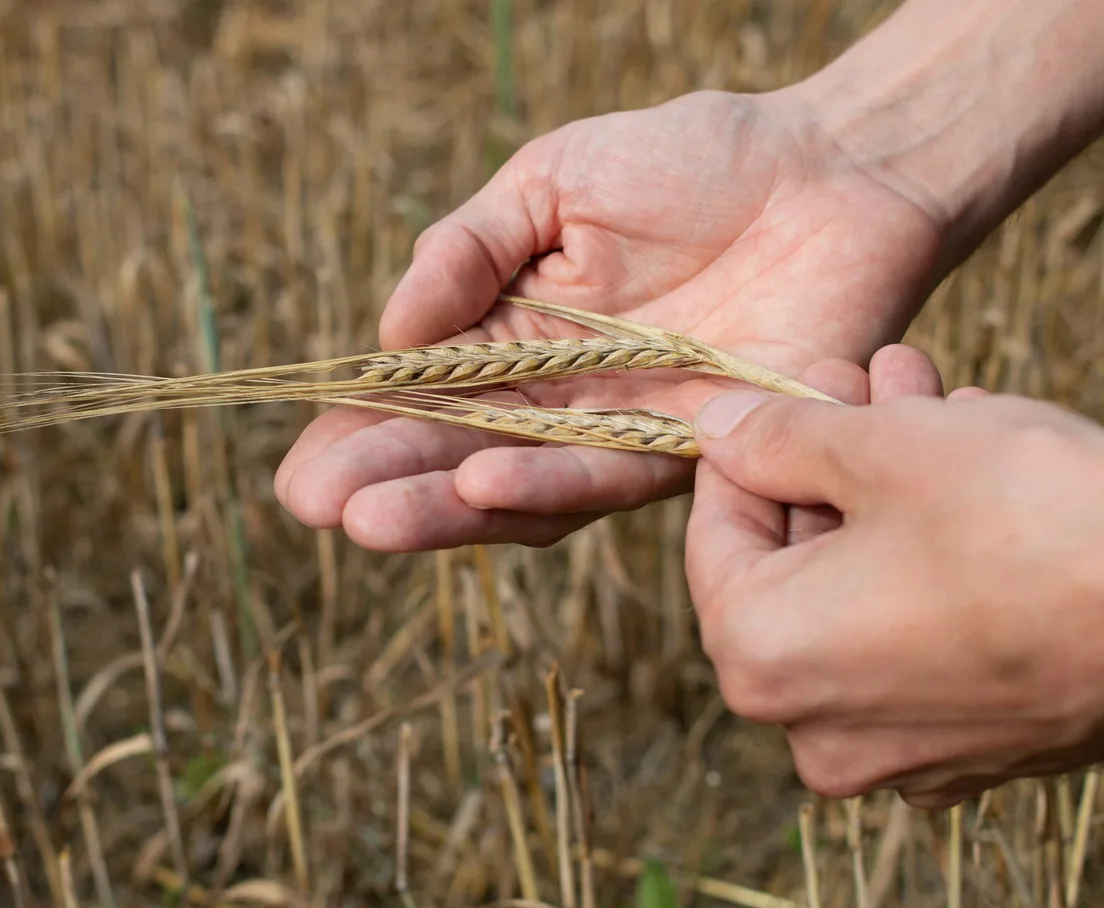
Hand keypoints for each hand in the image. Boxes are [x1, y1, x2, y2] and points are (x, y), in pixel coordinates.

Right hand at [275, 90, 946, 551]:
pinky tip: (482, 487)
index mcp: (515, 342)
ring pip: (525, 488)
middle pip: (461, 461)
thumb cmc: (689, 161)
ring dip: (448, 509)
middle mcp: (561, 403)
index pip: (424, 405)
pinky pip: (617, 473)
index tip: (302, 473)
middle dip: (388, 488)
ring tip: (373, 520)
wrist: (829, 167)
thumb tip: (391, 336)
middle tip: (318, 508)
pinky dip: (550, 483)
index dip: (363, 439)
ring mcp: (627, 432)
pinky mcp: (699, 448)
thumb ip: (467, 251)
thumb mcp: (549, 181)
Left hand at [685, 373, 1103, 808]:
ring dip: (891, 489)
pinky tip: (976, 470)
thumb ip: (778, 438)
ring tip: (928, 397)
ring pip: (867, 588)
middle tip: (866, 378)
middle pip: (796, 561)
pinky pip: (926, 634)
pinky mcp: (980, 746)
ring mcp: (903, 750)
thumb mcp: (884, 449)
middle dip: (833, 457)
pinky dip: (938, 556)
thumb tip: (716, 427)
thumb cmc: (1033, 525)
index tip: (790, 386)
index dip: (750, 447)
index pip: (716, 534)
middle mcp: (815, 727)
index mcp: (762, 661)